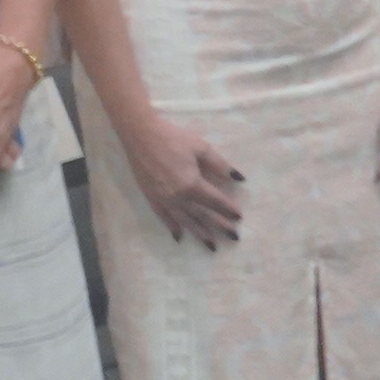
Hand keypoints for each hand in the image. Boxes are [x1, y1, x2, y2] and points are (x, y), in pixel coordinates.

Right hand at [124, 110, 245, 244]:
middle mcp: (179, 197)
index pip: (215, 201)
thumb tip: (238, 178)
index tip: (239, 217)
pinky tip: (179, 236)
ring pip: (185, 221)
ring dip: (200, 233)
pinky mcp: (151, 197)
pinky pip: (163, 217)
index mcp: (192, 184)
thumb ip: (220, 165)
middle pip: (203, 215)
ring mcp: (164, 200)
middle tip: (233, 237)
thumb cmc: (172, 138)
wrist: (140, 134)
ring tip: (211, 245)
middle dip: (220, 226)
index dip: (228, 209)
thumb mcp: (200, 148)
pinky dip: (172, 227)